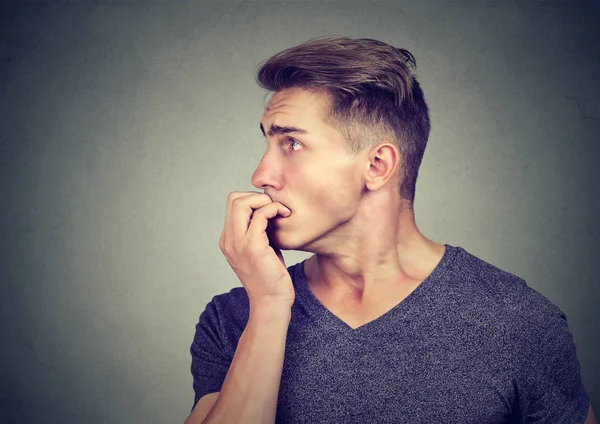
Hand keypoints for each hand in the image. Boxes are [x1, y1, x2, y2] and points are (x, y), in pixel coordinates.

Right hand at [219, 192, 294, 308]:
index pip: (232, 204)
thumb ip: (258, 231)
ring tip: (280, 210)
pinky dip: (273, 209)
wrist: (271, 302)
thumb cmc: (270, 276)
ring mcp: (238, 243)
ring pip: (242, 203)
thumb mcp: (260, 249)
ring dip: (265, 201)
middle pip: (233, 199)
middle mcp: (228, 240)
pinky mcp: (253, 247)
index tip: (269, 209)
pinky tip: (284, 215)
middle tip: (274, 207)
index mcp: (228, 240)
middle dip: (256, 196)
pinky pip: (260, 215)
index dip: (251, 200)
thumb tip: (267, 209)